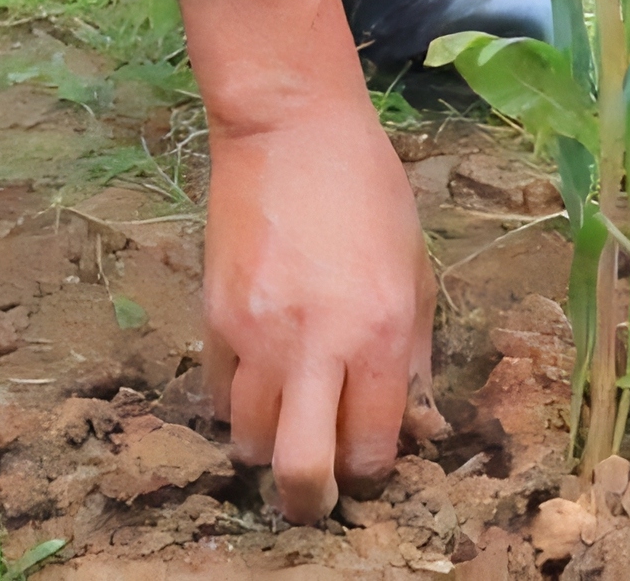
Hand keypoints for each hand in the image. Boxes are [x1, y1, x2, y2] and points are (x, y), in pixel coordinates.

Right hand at [182, 0, 430, 523]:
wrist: (290, 129)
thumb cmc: (369, 191)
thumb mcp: (416, 269)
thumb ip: (414, 352)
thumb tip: (413, 420)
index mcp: (381, 334)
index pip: (371, 448)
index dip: (371, 469)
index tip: (368, 458)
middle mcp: (317, 345)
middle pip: (300, 470)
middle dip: (309, 500)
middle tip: (316, 494)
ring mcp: (257, 335)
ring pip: (250, 442)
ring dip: (270, 446)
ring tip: (286, 421)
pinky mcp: (213, 318)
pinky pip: (219, 396)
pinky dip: (237, 403)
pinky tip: (257, 379)